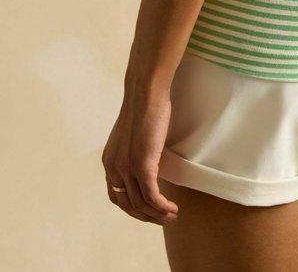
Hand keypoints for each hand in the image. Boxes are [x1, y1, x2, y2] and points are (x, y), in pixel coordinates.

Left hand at [101, 89, 179, 224]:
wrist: (146, 93)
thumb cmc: (144, 105)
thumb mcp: (134, 134)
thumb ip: (135, 149)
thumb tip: (148, 156)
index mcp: (110, 161)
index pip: (117, 195)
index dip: (133, 207)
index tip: (149, 210)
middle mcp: (114, 168)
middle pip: (128, 205)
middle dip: (146, 216)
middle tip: (163, 219)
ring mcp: (127, 168)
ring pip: (141, 204)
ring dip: (157, 215)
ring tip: (172, 216)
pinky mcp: (142, 165)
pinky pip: (152, 196)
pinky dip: (162, 207)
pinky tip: (172, 208)